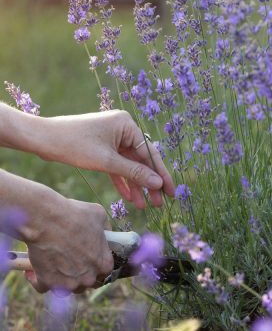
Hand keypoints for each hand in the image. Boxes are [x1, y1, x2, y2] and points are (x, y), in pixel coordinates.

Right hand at [24, 195, 113, 292]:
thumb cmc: (74, 215)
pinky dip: (37, 279)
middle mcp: (88, 278)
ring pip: (66, 287)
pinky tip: (34, 269)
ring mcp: (68, 283)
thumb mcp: (99, 216)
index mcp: (103, 264)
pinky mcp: (47, 283)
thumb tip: (105, 232)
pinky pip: (42, 287)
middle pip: (86, 281)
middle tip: (69, 261)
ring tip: (53, 264)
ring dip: (60, 279)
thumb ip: (105, 229)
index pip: (104, 271)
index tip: (87, 259)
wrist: (46, 220)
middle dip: (79, 273)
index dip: (95, 265)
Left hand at [32, 110, 173, 207]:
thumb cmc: (73, 144)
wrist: (41, 139)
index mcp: (127, 125)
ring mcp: (113, 138)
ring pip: (130, 166)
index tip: (171, 192)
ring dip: (136, 185)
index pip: (150, 153)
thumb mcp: (106, 161)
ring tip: (144, 205)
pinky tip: (128, 197)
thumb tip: (158, 183)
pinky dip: (122, 181)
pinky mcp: (103, 147)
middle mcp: (123, 129)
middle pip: (142, 161)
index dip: (161, 175)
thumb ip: (134, 173)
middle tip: (160, 203)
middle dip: (149, 183)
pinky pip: (117, 166)